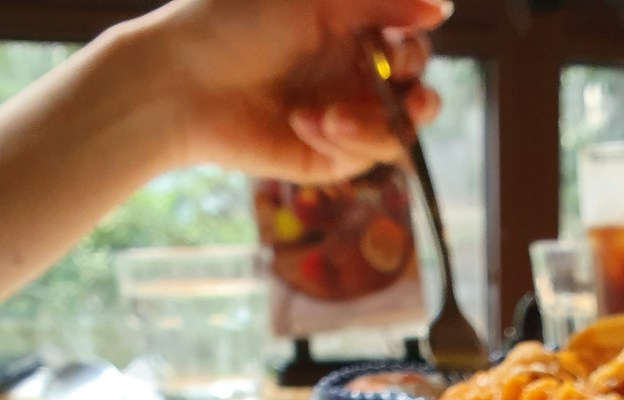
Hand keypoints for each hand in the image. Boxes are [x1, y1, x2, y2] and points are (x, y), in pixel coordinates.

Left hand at [143, 0, 448, 180]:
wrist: (181, 80)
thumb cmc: (234, 22)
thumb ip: (382, 1)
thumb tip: (442, 8)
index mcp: (349, 33)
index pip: (409, 47)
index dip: (414, 49)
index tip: (399, 47)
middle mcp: (350, 77)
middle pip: (416, 94)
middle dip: (417, 97)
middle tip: (408, 97)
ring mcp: (342, 120)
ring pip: (398, 132)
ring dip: (373, 124)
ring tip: (329, 117)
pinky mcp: (326, 159)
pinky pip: (364, 157)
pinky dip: (343, 141)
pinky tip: (304, 124)